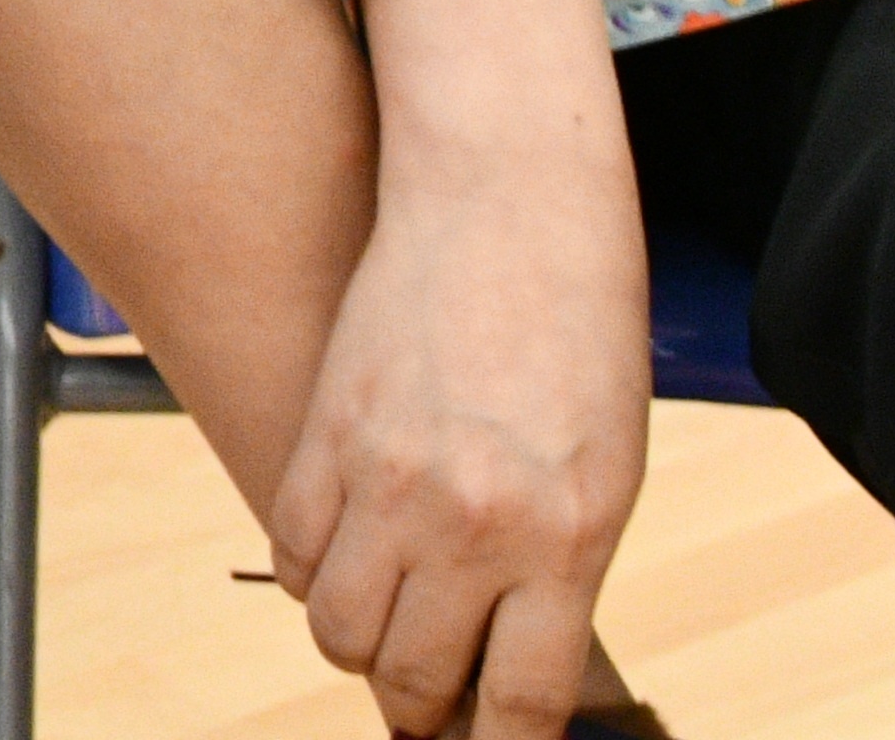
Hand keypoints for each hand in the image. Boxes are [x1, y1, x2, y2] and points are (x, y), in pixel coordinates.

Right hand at [263, 178, 646, 737]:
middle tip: (431, 699)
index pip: (517, 703)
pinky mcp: (325, 432)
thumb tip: (503, 653)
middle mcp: (468, 521)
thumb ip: (555, 567)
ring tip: (386, 624)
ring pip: (338, 630)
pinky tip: (348, 557)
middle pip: (410, 677)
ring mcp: (385, 477)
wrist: (508, 205)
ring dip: (360, 646)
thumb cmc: (578, 331)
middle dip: (420, 707)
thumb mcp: (602, 471)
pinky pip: (292, 551)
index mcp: (561, 539)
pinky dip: (314, 576)